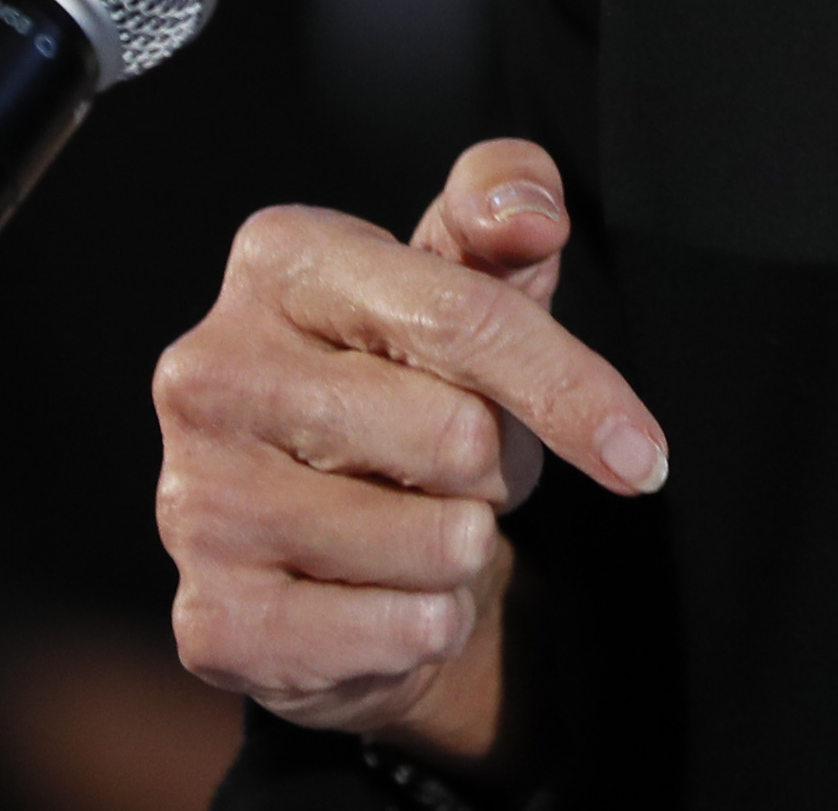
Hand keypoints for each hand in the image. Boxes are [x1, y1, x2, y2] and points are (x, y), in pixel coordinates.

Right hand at [153, 141, 664, 761]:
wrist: (330, 539)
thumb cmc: (412, 386)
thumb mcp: (465, 278)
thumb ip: (506, 206)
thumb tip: (531, 215)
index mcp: (277, 262)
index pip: (462, 317)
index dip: (568, 386)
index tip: (642, 454)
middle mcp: (210, 374)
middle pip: (455, 434)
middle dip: (497, 465)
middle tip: (456, 465)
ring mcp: (195, 500)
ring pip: (435, 541)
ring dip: (461, 546)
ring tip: (414, 521)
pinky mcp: (213, 621)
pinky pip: (397, 632)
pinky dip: (426, 625)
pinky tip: (384, 596)